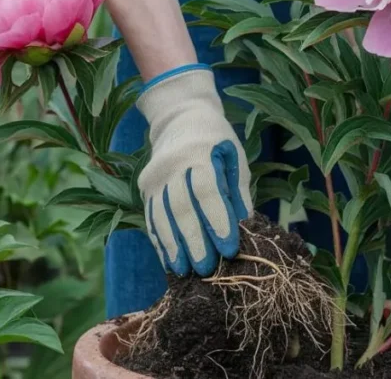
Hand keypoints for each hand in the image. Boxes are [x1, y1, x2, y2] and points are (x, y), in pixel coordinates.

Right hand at [136, 65, 252, 275]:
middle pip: (181, 208)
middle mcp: (172, 164)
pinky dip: (161, 241)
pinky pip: (151, 218)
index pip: (206, 192)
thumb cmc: (217, 141)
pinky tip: (169, 260)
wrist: (181, 118)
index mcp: (200, 153)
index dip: (217, 222)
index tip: (229, 250)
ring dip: (174, 247)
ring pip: (162, 216)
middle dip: (194, 242)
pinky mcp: (144, 186)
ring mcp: (154, 176)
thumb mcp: (235, 159)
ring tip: (185, 272)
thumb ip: (238, 194)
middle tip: (207, 269)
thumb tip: (246, 230)